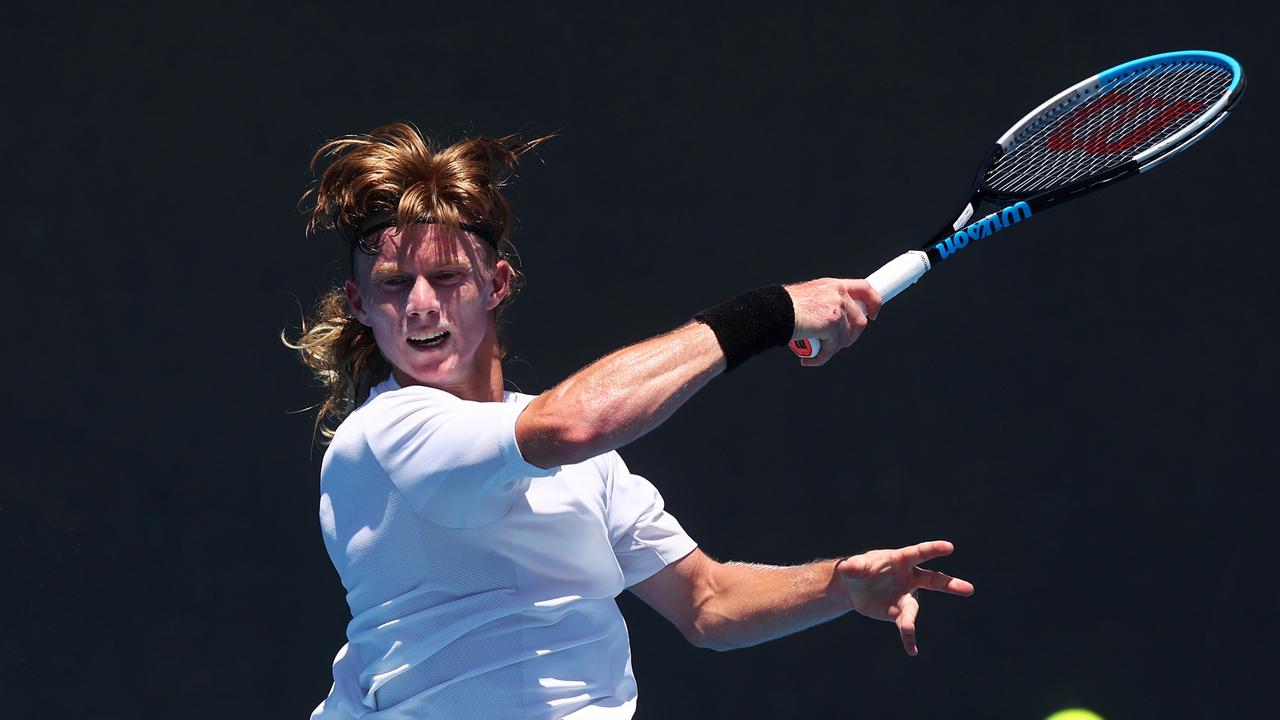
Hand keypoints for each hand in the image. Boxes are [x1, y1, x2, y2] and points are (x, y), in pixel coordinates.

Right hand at [783, 278, 882, 366]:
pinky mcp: (831, 325)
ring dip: (834, 348)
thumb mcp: (811, 296)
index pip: (865, 289)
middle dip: (852, 336)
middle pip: (860, 320)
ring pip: (847, 337)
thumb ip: (827, 302)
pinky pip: (833, 347)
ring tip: (819, 349)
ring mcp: (837, 310)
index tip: (873, 315)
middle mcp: (838, 295)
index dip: (874, 303)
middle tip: (838, 343)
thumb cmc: (785, 307)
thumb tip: (837, 319)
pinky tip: (811, 358)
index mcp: (834, 285)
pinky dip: (822, 357)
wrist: (774, 312)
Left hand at [836, 540, 973, 655]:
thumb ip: (853, 566)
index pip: (919, 553)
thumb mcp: (853, 566)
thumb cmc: (858, 570)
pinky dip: (908, 637)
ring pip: (914, 608)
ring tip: (907, 629)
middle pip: (934, 580)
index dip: (933, 549)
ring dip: (911, 619)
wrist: (853, 588)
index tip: (949, 547)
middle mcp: (909, 578)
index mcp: (901, 559)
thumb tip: (848, 567)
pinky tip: (911, 650)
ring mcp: (906, 596)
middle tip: (969, 589)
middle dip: (950, 584)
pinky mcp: (898, 612)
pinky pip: (905, 625)